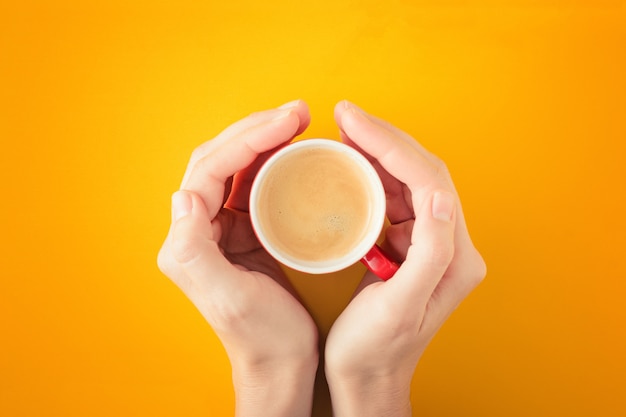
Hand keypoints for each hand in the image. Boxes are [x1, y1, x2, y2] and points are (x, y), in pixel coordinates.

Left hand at [157, 100, 317, 416]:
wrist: (282, 363)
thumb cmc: (260, 336)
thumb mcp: (227, 297)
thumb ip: (193, 249)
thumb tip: (183, 195)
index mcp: (190, 240)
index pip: (209, 171)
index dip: (246, 140)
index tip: (284, 122)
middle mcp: (202, 229)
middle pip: (223, 160)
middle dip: (256, 130)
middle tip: (296, 113)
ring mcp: (227, 230)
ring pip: (240, 168)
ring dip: (266, 140)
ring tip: (297, 123)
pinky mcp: (250, 234)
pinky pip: (258, 186)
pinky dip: (275, 163)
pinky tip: (295, 154)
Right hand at [325, 101, 486, 416]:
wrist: (367, 378)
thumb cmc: (375, 350)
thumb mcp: (400, 305)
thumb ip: (430, 251)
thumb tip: (438, 195)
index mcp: (453, 257)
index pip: (429, 180)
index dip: (391, 145)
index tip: (352, 121)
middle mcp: (448, 245)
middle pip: (421, 173)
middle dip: (384, 139)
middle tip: (346, 116)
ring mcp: (428, 244)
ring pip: (407, 181)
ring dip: (378, 153)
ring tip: (345, 132)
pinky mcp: (408, 247)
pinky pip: (393, 199)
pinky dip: (371, 176)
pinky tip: (351, 166)